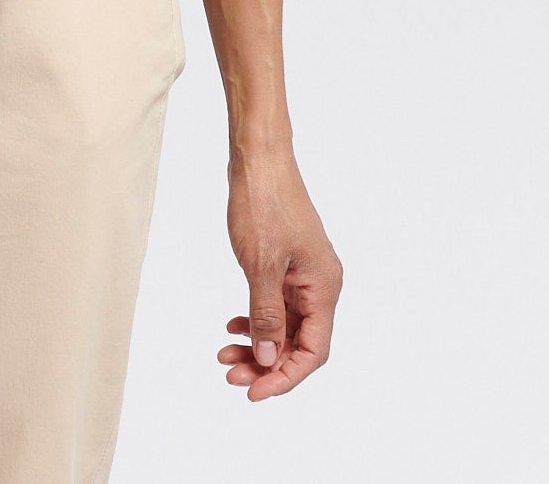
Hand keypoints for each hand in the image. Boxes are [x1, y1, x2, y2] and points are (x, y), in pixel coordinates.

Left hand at [219, 145, 341, 399]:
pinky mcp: (287, 262)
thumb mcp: (260, 264)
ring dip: (258, 343)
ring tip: (224, 353)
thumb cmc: (263, 203)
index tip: (253, 391)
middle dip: (266, 363)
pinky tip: (233, 324)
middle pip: (299, 342)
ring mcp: (303, 273)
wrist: (258, 157)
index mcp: (324, 287)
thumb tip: (269, 359)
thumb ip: (266, 315)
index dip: (285, 377)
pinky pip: (276, 304)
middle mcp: (320, 284)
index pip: (313, 351)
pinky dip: (256, 318)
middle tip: (229, 373)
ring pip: (284, 325)